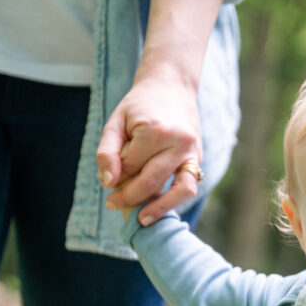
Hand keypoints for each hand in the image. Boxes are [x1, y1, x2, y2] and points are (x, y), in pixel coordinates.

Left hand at [96, 76, 201, 224]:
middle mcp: (178, 143)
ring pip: (179, 190)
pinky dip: (174, 200)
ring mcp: (192, 152)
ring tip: (142, 219)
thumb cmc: (139, 104)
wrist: (171, 86)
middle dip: (129, 197)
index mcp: (155, 130)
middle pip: (151, 181)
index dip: (116, 177)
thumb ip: (107, 152)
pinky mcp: (198, 158)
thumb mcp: (115, 121)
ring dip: (159, 208)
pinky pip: (189, 186)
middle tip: (112, 204)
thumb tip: (108, 183)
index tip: (107, 185)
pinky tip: (158, 207)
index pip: (130, 166)